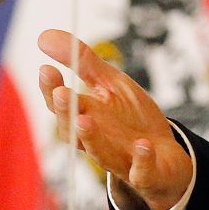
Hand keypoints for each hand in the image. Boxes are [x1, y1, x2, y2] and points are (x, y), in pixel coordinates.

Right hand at [36, 29, 193, 209]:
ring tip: (85, 119)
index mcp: (85, 117)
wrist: (164, 156)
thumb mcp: (110, 83)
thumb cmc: (131, 119)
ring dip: (92, 137)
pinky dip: (142, 159)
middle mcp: (96, 141)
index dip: (51, 90)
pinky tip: (143, 145)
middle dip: (67, 113)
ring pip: (100, 153)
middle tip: (61, 93)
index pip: (61, 106)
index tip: (46, 69)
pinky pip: (141, 171)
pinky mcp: (145, 173)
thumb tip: (44, 36)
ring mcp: (119, 158)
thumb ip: (81, 61)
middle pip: (74, 130)